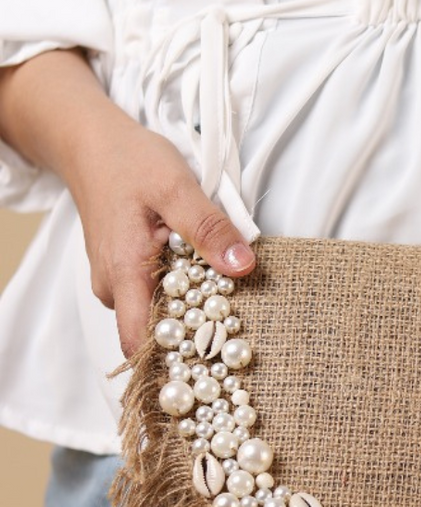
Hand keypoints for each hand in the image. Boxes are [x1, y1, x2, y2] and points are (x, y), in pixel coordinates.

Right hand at [69, 111, 255, 359]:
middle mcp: (113, 288)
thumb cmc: (129, 162)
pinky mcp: (123, 274)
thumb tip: (243, 265)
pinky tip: (204, 278)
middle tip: (239, 331)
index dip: (176, 360)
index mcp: (123, 273)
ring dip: (190, 310)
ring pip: (157, 314)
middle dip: (195, 335)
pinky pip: (154, 296)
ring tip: (228, 298)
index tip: (216, 362)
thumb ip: (208, 228)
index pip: (142, 342)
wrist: (90, 144)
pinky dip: (181, 292)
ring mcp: (115, 283)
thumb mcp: (176, 187)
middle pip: (155, 333)